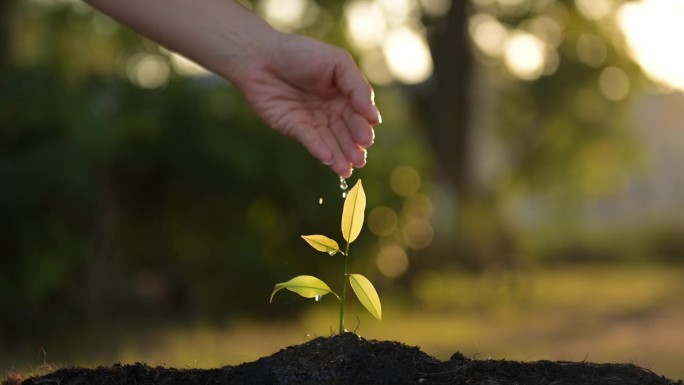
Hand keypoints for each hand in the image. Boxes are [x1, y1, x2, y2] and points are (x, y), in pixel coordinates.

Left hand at [233, 33, 381, 177]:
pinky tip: (328, 159)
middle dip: (353, 146)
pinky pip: (310, 140)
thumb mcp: (337, 63)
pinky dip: (319, 150)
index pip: (358, 115)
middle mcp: (332, 110)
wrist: (261, 55)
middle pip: (346, 132)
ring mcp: (314, 120)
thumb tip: (374, 117)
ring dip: (340, 156)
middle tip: (360, 159)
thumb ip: (357, 87)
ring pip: (330, 141)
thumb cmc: (301, 53)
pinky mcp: (295, 127)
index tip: (367, 138)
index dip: (363, 127)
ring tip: (348, 169)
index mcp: (345, 94)